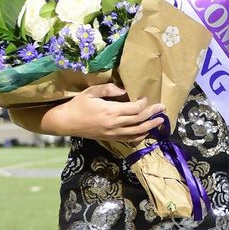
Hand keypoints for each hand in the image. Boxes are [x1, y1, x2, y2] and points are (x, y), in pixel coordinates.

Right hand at [44, 85, 167, 140]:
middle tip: (162, 108)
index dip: (143, 103)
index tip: (146, 97)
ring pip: (137, 132)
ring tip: (160, 121)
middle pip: (139, 120)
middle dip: (152, 114)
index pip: (134, 109)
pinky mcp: (111, 139)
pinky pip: (129, 139)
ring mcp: (113, 134)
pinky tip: (146, 132)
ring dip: (150, 126)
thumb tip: (124, 90)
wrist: (66, 122)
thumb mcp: (91, 92)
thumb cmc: (78, 105)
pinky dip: (140, 136)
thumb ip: (109, 90)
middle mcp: (114, 124)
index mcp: (110, 111)